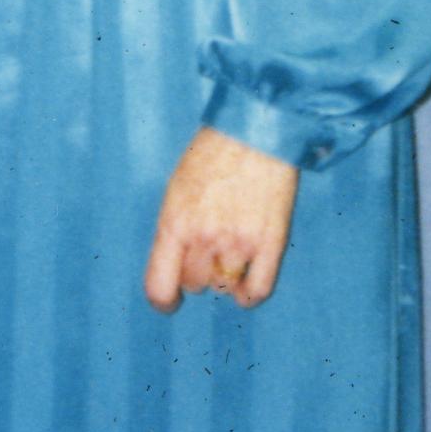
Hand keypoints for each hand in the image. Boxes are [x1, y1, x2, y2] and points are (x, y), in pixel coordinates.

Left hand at [143, 128, 297, 310]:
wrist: (256, 130)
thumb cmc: (213, 154)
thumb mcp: (178, 189)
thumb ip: (175, 230)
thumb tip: (177, 267)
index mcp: (174, 224)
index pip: (159, 286)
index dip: (164, 301)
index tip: (171, 301)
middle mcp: (204, 238)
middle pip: (195, 284)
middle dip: (198, 271)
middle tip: (209, 248)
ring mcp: (238, 242)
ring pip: (224, 288)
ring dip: (226, 275)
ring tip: (231, 249)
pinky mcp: (270, 242)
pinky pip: (258, 290)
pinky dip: (250, 295)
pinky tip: (247, 285)